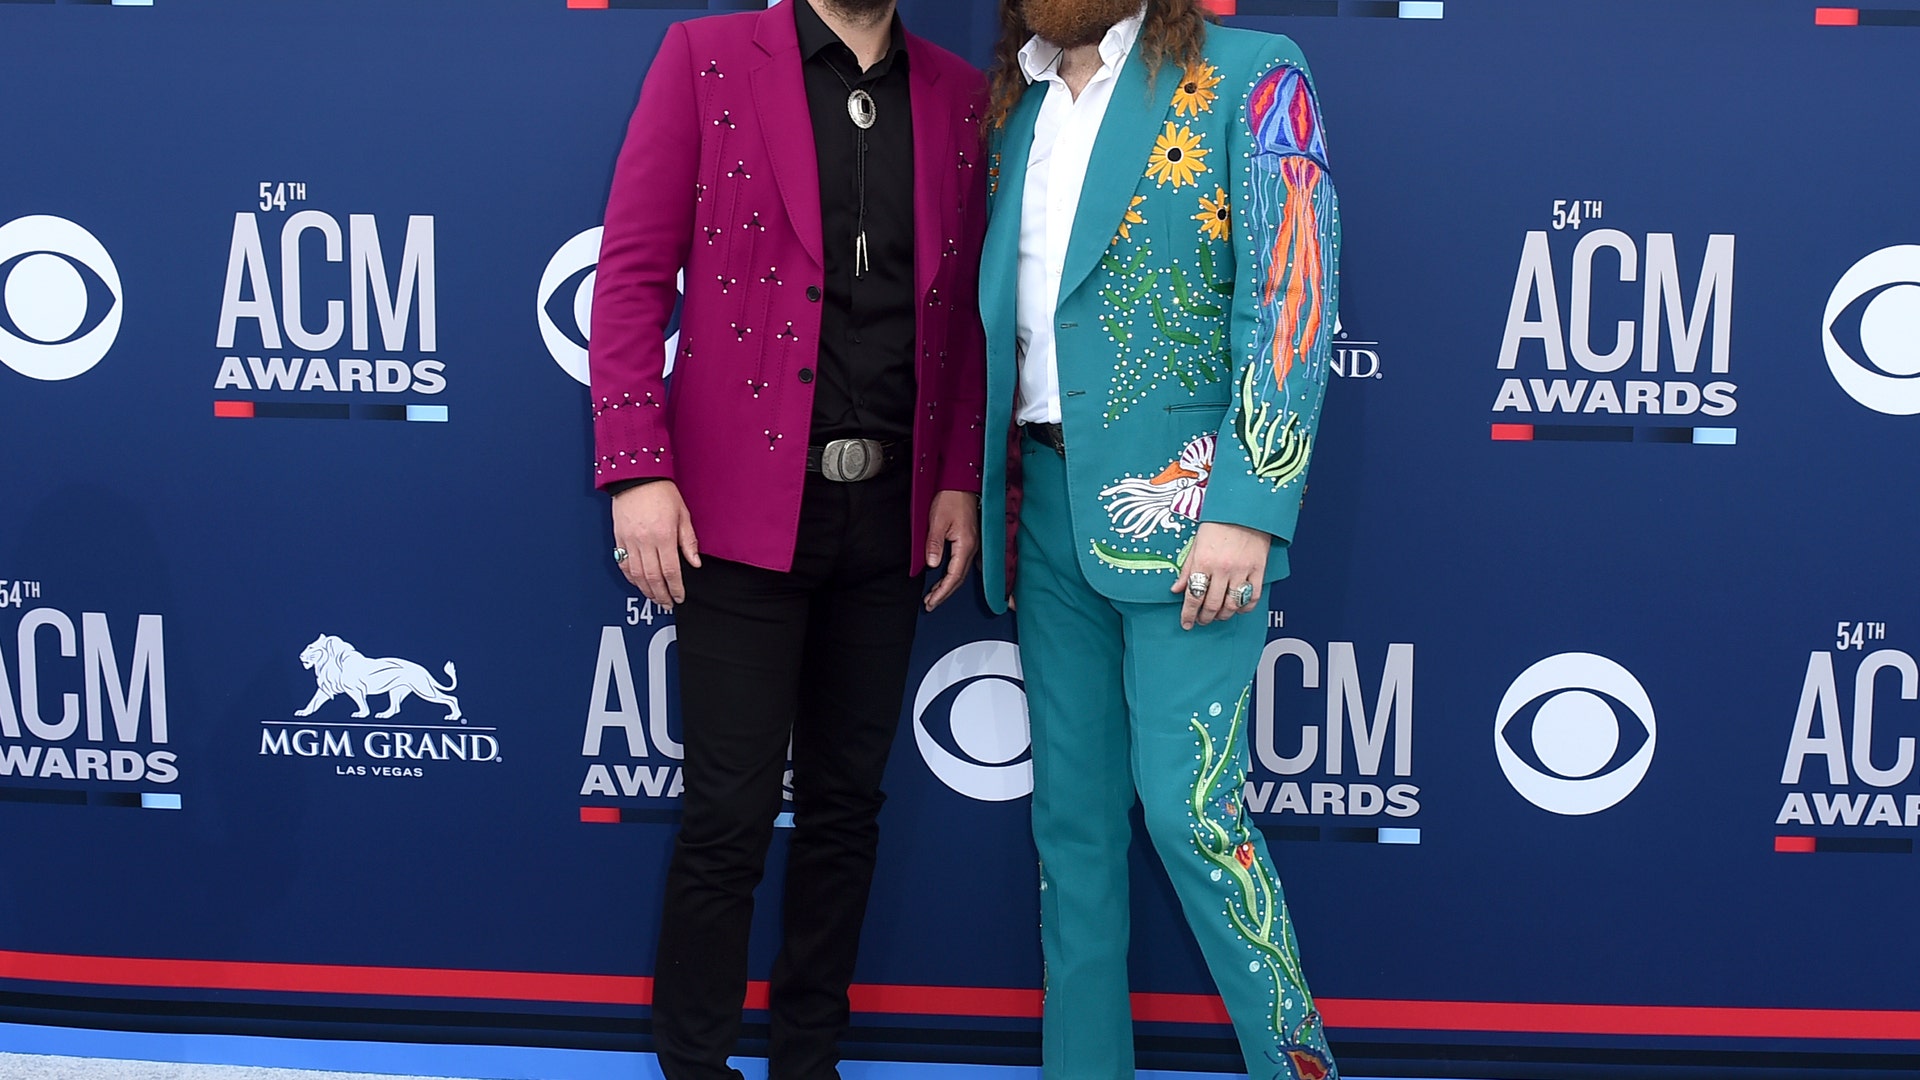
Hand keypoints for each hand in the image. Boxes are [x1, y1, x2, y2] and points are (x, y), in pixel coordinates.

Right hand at [613, 481, 700, 609]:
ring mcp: (629, 540)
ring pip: (636, 574)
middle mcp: (645, 541)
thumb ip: (688, 541)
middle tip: (667, 603)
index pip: (671, 571)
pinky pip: (623, 564)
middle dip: (661, 594)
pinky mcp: (618, 538)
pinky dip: (630, 577)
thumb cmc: (662, 492)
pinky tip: (638, 583)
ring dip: (646, 590)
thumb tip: (695, 563)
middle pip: (653, 577)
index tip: (679, 597)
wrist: (637, 477)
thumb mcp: (683, 514)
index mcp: (663, 535)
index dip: (676, 588)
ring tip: (654, 598)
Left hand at [923, 490, 980, 611]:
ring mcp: (972, 545)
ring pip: (960, 572)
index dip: (942, 591)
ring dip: (947, 586)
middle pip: (959, 578)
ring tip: (933, 596)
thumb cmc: (950, 499)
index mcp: (965, 544)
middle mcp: (972, 547)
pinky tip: (944, 579)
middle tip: (930, 604)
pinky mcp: (968, 540)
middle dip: (944, 593)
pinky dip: (951, 576)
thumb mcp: (937, 520)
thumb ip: (935, 544)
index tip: (931, 601)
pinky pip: (962, 564)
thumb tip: (932, 565)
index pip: (954, 576)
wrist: (961, 483)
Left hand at [1172, 522, 1269, 629]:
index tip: (1186, 623)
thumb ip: (1187, 568)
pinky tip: (1238, 608)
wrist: (1245, 508)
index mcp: (1203, 561)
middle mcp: (1222, 569)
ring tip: (1218, 615)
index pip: (1193, 596)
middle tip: (1201, 620)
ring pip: (1232, 604)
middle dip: (1205, 617)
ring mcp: (1242, 570)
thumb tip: (1176, 589)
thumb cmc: (1219, 522)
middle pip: (1212, 604)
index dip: (1188, 614)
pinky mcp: (1258, 570)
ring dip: (1223, 615)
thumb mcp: (1196, 543)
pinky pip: (1253, 597)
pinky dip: (1245, 608)